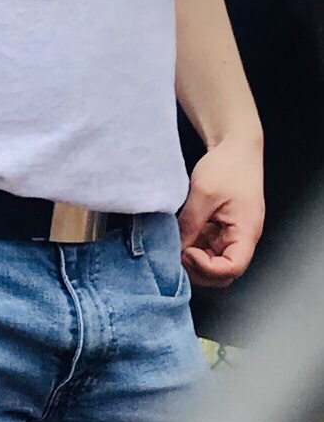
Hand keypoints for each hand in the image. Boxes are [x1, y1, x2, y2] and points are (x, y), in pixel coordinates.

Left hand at [179, 137, 263, 288]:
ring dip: (193, 261)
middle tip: (177, 255)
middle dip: (198, 271)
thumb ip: (189, 226)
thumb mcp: (203, 196)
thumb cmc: (228, 166)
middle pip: (223, 274)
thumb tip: (175, 250)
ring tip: (176, 245)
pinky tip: (180, 238)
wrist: (235, 147)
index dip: (206, 268)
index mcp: (246, 231)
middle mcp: (242, 238)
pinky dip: (192, 249)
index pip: (231, 269)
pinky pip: (207, 249)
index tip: (187, 252)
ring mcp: (231, 235)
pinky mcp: (221, 230)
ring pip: (213, 264)